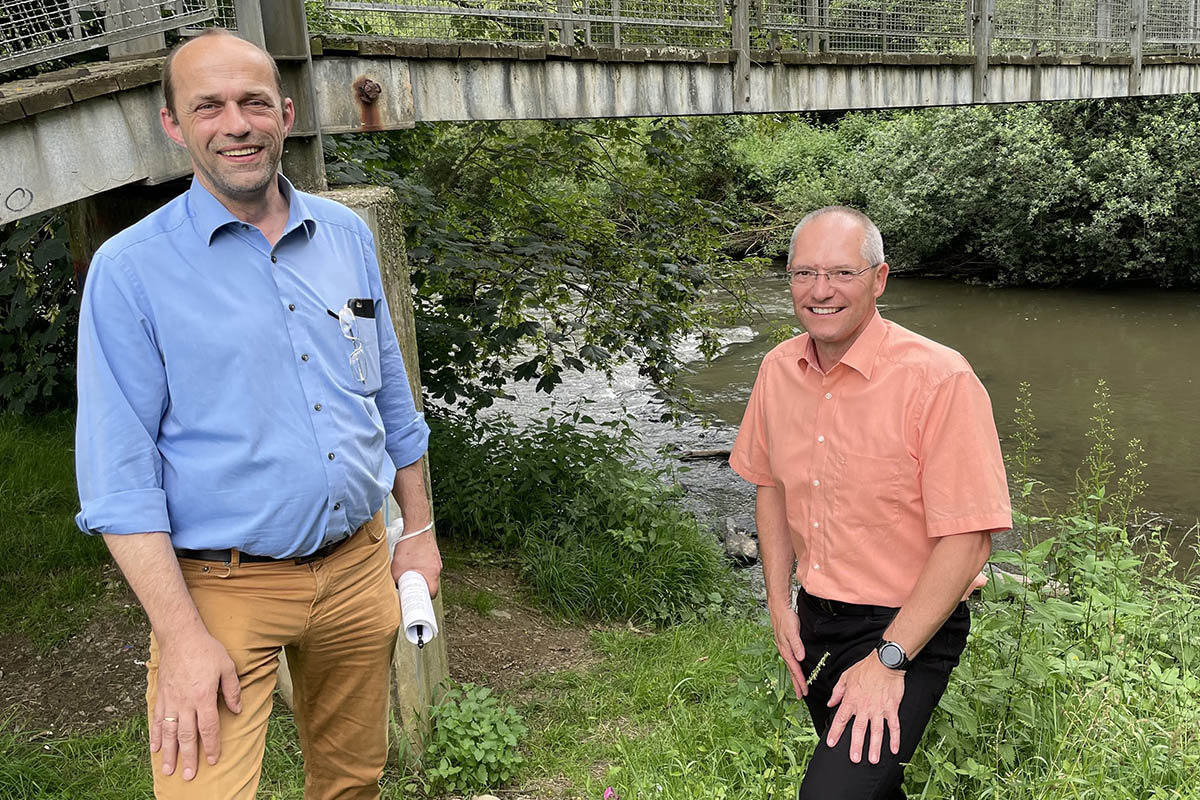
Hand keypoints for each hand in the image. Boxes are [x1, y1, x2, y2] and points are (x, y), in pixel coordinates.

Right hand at [150, 627, 240, 780]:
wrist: (180, 636)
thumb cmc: (206, 650)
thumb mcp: (227, 666)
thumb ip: (232, 690)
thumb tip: (237, 710)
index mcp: (204, 696)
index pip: (209, 727)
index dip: (212, 745)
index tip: (213, 760)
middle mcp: (185, 702)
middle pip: (187, 735)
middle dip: (189, 757)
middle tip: (189, 776)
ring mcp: (171, 700)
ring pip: (170, 732)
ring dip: (170, 752)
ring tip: (169, 769)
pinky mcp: (161, 695)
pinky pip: (157, 719)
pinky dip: (156, 735)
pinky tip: (155, 749)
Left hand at [392, 528, 441, 597]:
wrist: (416, 527)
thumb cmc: (408, 547)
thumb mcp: (396, 569)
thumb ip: (396, 581)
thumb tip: (395, 587)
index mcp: (431, 575)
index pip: (432, 594)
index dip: (424, 599)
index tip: (418, 601)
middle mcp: (437, 568)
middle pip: (431, 584)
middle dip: (421, 587)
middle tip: (411, 587)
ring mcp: (436, 560)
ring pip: (429, 573)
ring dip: (421, 575)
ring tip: (410, 572)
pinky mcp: (433, 553)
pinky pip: (429, 564)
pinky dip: (422, 566)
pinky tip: (412, 561)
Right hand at [768, 605, 807, 698]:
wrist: (779, 607)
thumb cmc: (785, 618)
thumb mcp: (792, 631)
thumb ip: (797, 645)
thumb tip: (800, 658)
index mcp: (786, 650)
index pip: (795, 669)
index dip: (800, 681)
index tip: (804, 692)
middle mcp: (785, 651)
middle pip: (792, 671)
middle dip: (796, 684)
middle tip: (801, 695)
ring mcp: (785, 647)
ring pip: (791, 666)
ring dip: (795, 677)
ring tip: (798, 686)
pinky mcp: (786, 643)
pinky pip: (790, 659)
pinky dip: (794, 667)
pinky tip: (796, 667)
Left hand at [825, 653, 905, 763]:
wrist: (885, 662)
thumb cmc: (865, 668)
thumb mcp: (845, 677)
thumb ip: (837, 692)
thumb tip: (830, 703)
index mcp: (851, 700)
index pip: (840, 719)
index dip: (835, 732)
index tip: (831, 743)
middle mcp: (864, 707)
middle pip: (859, 730)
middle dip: (856, 746)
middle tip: (854, 759)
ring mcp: (879, 709)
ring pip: (876, 731)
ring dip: (875, 747)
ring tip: (873, 760)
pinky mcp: (892, 708)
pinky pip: (894, 726)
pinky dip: (895, 739)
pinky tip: (895, 750)